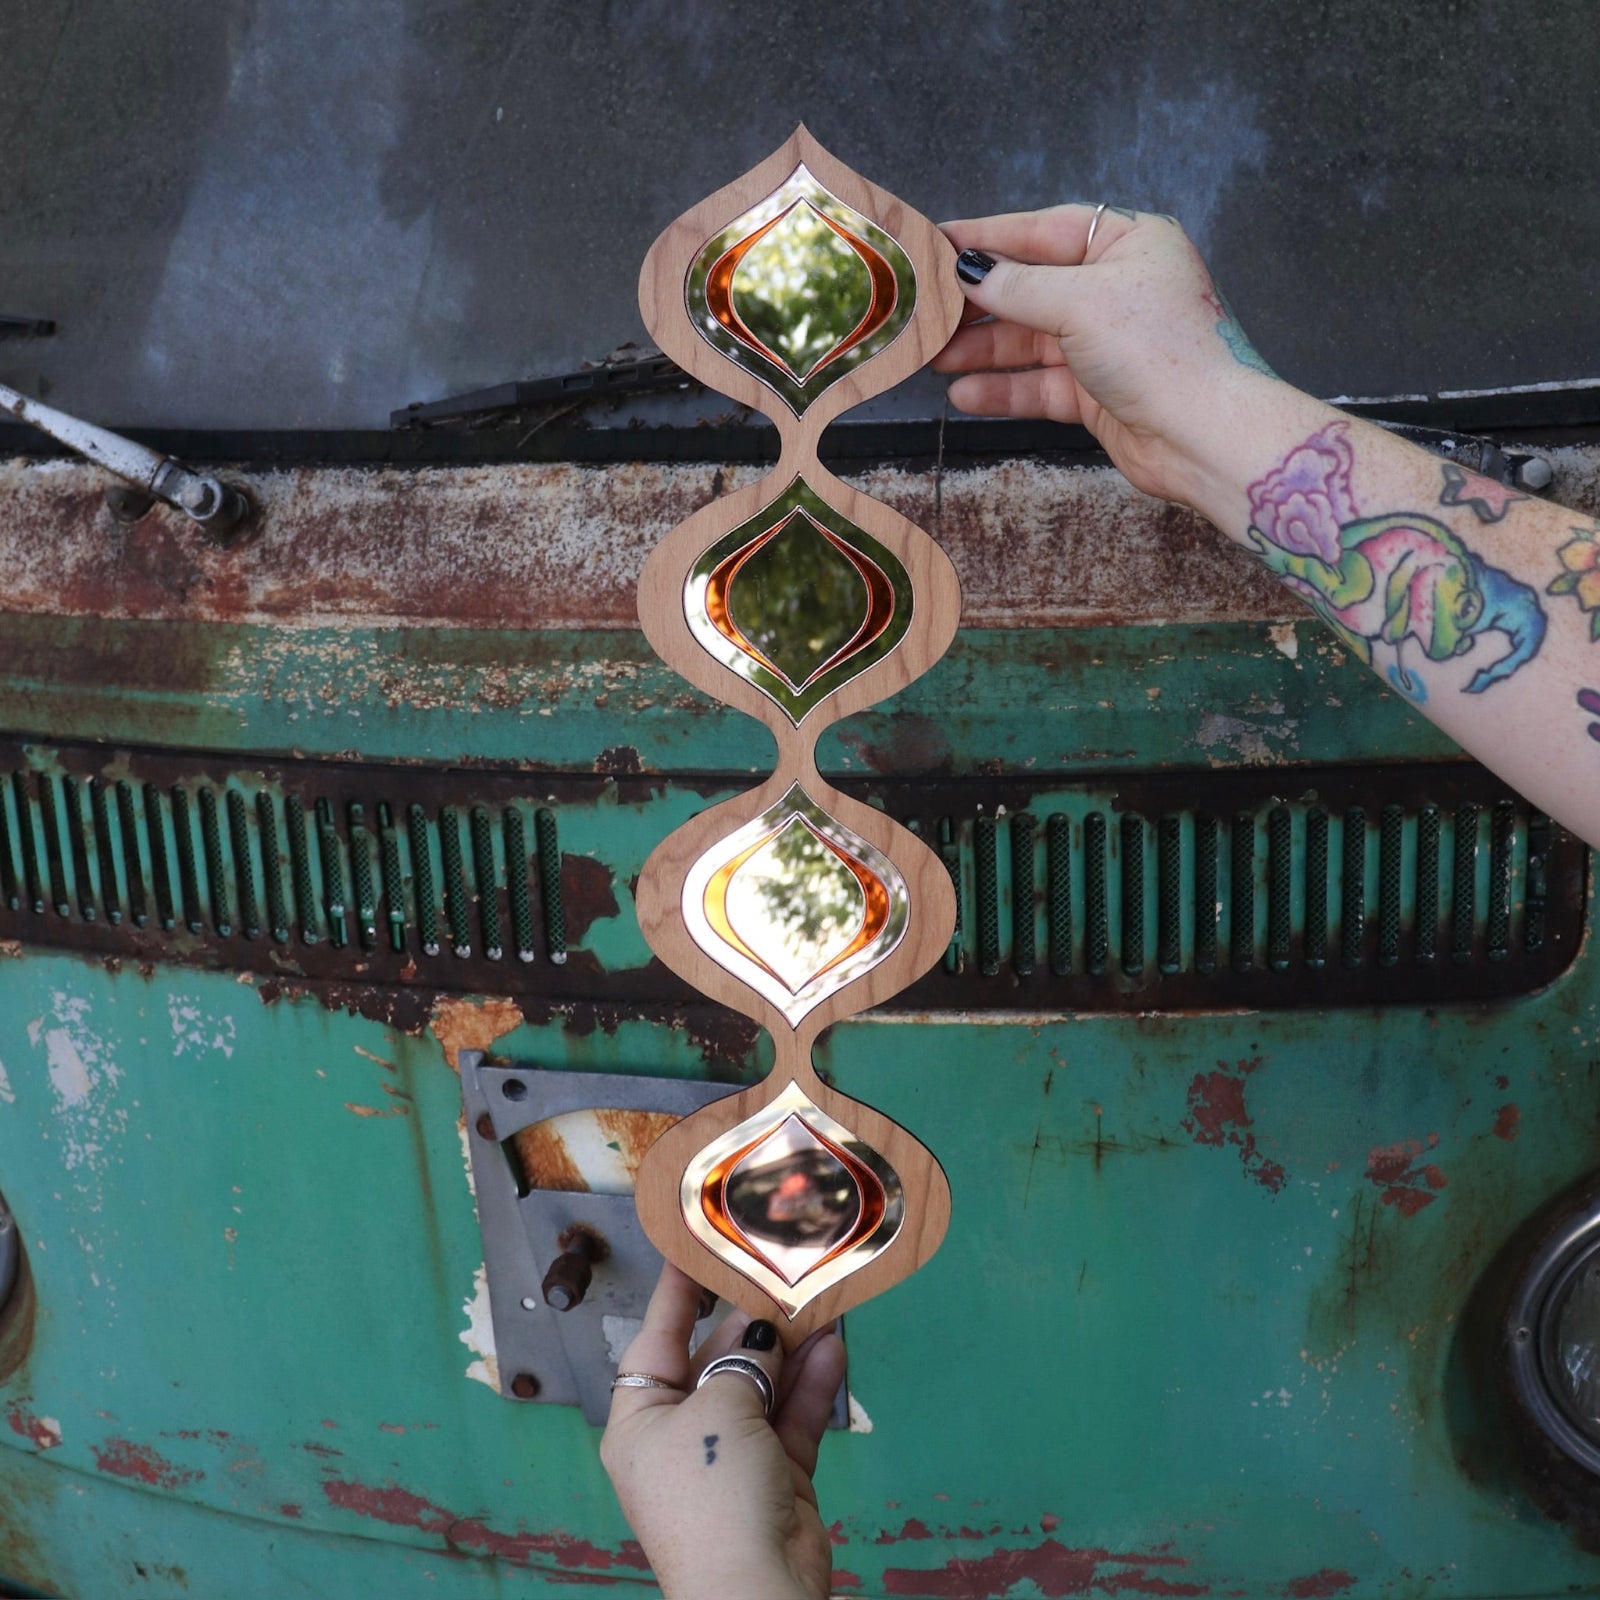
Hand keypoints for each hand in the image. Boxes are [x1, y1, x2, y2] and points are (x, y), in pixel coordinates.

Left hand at [600, 1264, 847, 1599]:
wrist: (757, 1590)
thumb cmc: (711, 1496)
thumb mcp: (717, 1411)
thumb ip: (743, 1364)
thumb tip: (764, 1333)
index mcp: (641, 1423)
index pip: (656, 1341)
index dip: (676, 1295)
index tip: (694, 1247)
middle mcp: (681, 1438)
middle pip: (715, 1363)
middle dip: (750, 1324)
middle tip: (780, 1275)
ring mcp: (731, 1460)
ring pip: (762, 1389)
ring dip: (789, 1351)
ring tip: (819, 1304)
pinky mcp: (776, 1479)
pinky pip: (792, 1420)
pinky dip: (811, 1388)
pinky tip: (831, 1351)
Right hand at [934, 204, 1279, 509]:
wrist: (1203, 435)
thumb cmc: (1159, 350)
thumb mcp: (1080, 303)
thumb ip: (1017, 287)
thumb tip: (969, 272)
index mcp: (1129, 244)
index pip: (1045, 231)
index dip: (989, 237)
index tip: (936, 242)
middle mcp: (1118, 289)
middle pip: (1033, 288)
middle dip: (979, 305)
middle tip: (925, 312)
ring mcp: (1107, 343)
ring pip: (1031, 340)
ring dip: (982, 351)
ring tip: (933, 358)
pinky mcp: (1099, 392)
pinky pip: (1040, 384)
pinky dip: (1004, 389)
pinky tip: (964, 393)